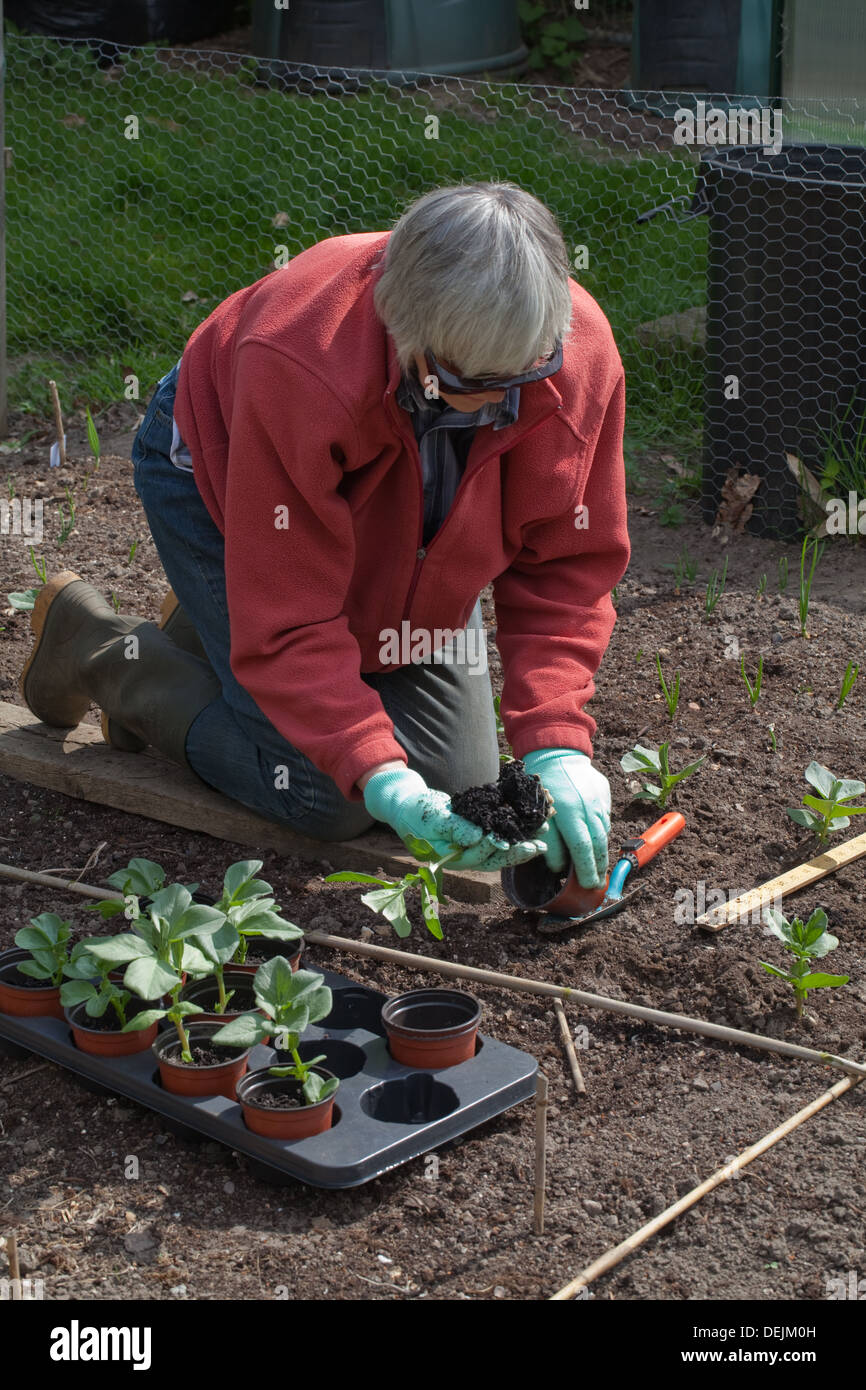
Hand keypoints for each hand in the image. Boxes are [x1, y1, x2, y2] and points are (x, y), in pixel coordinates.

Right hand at [362, 766, 544, 870]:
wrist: (408, 806)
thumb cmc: (416, 812)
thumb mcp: (433, 818)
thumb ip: (455, 828)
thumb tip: (477, 838)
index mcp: (452, 859)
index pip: (478, 856)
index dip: (495, 848)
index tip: (510, 840)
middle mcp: (465, 857)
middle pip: (496, 858)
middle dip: (519, 851)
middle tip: (540, 845)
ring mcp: (472, 848)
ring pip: (502, 849)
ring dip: (523, 842)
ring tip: (543, 833)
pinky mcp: (478, 836)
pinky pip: (499, 835)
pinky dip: (515, 830)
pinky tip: (531, 823)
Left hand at [522, 748, 610, 887]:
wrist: (556, 752)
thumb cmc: (542, 784)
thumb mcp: (536, 814)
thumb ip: (549, 841)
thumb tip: (558, 867)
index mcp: (569, 812)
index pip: (582, 848)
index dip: (587, 869)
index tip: (589, 885)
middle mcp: (588, 807)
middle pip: (598, 843)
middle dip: (599, 867)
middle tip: (596, 885)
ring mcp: (599, 800)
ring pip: (604, 832)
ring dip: (602, 852)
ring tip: (598, 869)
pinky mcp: (604, 793)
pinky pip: (604, 817)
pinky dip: (601, 832)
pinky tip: (597, 842)